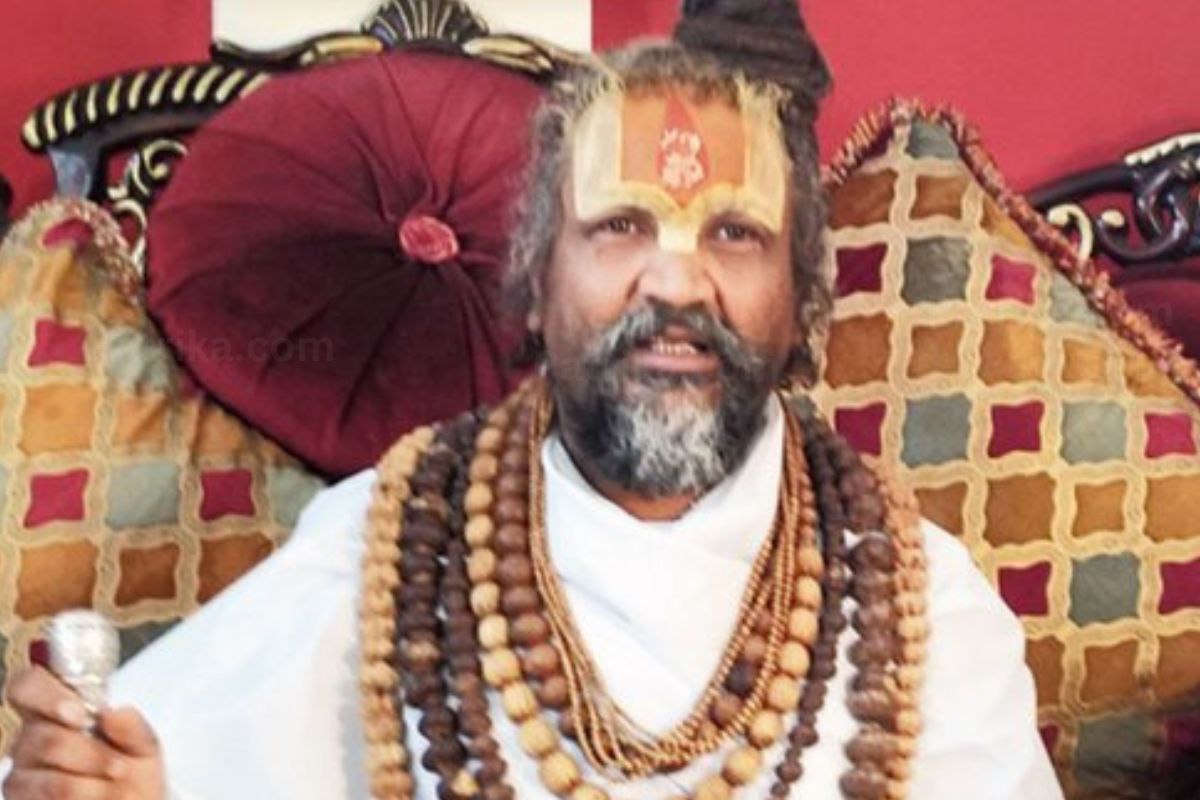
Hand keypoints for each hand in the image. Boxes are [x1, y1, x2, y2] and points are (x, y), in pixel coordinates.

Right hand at [3, 666, 164, 798]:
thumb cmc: (131, 774)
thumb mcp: (144, 746)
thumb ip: (133, 727)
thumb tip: (112, 713)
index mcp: (59, 710)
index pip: (28, 685)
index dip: (47, 695)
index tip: (82, 715)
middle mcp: (32, 738)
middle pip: (46, 737)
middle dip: (92, 754)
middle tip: (120, 766)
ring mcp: (23, 772)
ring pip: (49, 774)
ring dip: (92, 784)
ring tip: (113, 784)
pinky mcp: (21, 799)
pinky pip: (46, 797)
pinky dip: (83, 797)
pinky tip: (96, 796)